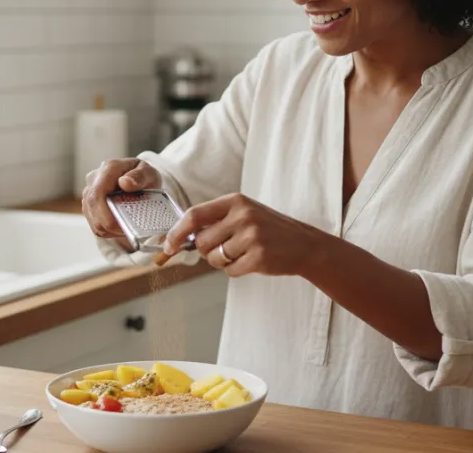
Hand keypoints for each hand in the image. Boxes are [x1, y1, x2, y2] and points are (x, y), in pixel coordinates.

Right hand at [81, 158, 161, 240]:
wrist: (138, 179)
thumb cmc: (144, 177)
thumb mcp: (149, 173)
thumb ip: (139, 176)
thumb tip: (125, 182)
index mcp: (109, 168)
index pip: (98, 192)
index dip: (105, 212)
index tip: (120, 225)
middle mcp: (94, 179)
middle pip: (92, 207)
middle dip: (108, 224)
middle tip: (127, 232)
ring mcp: (89, 192)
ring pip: (92, 218)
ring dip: (108, 229)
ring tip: (127, 228)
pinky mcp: (88, 205)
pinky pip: (93, 224)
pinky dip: (107, 230)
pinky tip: (120, 227)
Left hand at [163, 193, 328, 277]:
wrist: (304, 244)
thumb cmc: (269, 230)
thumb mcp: (244, 214)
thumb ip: (216, 221)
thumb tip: (181, 238)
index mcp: (236, 201)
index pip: (195, 215)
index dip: (177, 232)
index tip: (168, 245)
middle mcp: (242, 216)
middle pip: (202, 241)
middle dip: (206, 252)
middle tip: (224, 249)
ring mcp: (252, 236)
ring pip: (214, 258)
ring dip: (222, 262)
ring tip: (242, 254)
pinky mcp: (258, 257)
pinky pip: (230, 271)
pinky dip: (236, 270)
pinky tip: (252, 261)